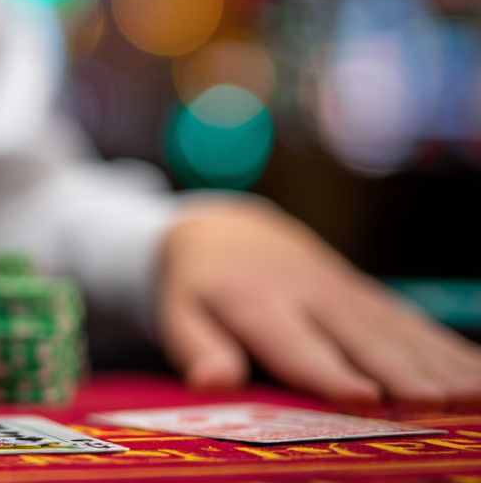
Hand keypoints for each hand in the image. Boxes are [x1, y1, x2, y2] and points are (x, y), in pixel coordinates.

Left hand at [158, 199, 480, 407]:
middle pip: (360, 339)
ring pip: (397, 332)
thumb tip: (210, 381)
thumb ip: (198, 347)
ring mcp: (347, 294)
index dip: (329, 372)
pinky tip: (479, 378)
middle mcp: (311, 295)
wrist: (228, 230)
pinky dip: (449, 350)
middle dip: (401, 372)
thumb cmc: (200, 287)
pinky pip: (413, 325)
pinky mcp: (369, 298)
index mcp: (257, 302)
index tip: (364, 397)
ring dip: (440, 364)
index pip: (295, 343)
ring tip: (473, 396)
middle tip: (437, 402)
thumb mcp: (181, 313)